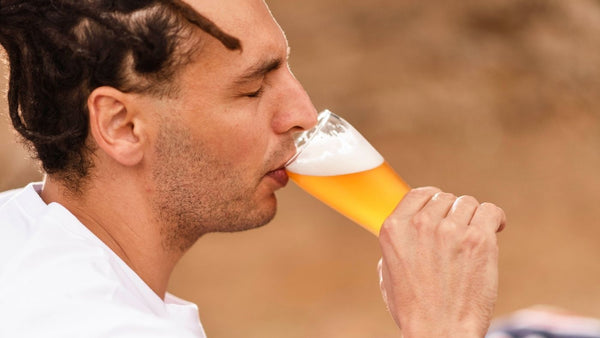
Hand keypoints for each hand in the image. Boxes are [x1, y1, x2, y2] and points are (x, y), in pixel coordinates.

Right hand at [378, 187, 505, 337]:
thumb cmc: (414, 309)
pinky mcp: (478, 240)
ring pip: (468, 203)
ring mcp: (450, 230)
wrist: (438, 333)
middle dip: (453, 214)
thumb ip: (398, 243)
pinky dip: (495, 218)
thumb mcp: (389, 271)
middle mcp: (420, 224)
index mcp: (394, 228)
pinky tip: (495, 228)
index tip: (443, 211)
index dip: (434, 201)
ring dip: (472, 219)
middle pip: (446, 198)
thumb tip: (408, 227)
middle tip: (458, 236)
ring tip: (473, 240)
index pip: (419, 194)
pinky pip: (491, 211)